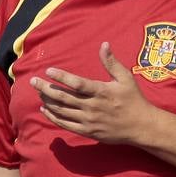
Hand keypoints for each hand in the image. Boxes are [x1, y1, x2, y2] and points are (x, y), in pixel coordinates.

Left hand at [31, 43, 153, 143]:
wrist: (142, 126)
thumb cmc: (134, 100)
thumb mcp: (126, 79)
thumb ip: (111, 63)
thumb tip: (104, 44)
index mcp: (101, 92)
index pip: (77, 83)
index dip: (61, 77)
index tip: (49, 70)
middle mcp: (93, 106)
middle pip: (64, 97)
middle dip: (46, 88)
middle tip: (33, 81)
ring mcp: (89, 120)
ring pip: (62, 110)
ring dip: (48, 101)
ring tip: (39, 93)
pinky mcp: (88, 131)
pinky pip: (65, 124)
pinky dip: (53, 117)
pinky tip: (45, 110)